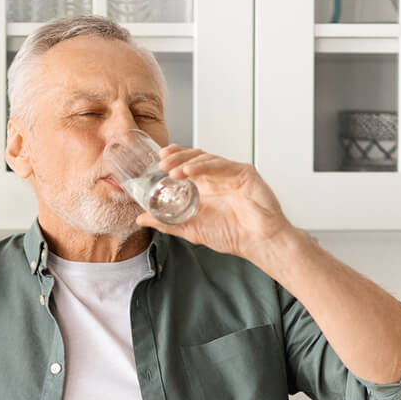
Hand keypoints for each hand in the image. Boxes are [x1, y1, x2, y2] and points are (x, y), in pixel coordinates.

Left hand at [134, 144, 299, 265]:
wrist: (258, 242)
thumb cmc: (233, 236)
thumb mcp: (191, 229)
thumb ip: (166, 223)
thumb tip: (142, 219)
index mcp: (207, 187)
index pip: (187, 164)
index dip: (173, 158)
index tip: (159, 160)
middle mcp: (218, 177)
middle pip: (195, 157)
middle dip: (176, 157)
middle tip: (161, 163)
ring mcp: (231, 174)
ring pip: (206, 158)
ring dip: (186, 162)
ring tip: (171, 171)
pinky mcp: (244, 173)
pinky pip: (221, 164)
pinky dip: (203, 166)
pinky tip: (189, 172)